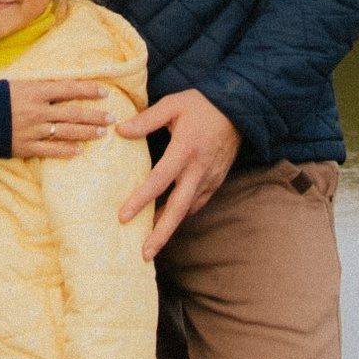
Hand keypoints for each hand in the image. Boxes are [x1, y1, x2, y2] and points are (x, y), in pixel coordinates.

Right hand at [7, 74, 115, 160]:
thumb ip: (39, 87)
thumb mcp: (18, 84)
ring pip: (66, 132)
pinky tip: (79, 150)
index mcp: (35, 91)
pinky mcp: (25, 146)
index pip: (69, 89)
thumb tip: (61, 86)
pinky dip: (66, 151)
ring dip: (86, 133)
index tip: (104, 93)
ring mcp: (32, 130)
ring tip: (101, 133)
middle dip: (95, 116)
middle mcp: (37, 110)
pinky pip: (50, 150)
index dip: (88, 91)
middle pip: (73, 113)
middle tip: (112, 118)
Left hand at [117, 87, 240, 257]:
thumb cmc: (201, 105)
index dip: (140, 199)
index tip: (123, 216)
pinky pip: (198, 203)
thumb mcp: (172, 104)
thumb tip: (120, 131)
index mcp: (185, 150)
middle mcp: (198, 169)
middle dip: (161, 233)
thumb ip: (147, 119)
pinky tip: (168, 220)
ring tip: (150, 244)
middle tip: (144, 254)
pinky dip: (183, 215)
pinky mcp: (216, 180)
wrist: (238, 108)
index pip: (159, 180)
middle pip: (178, 208)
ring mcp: (209, 177)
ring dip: (169, 228)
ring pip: (188, 210)